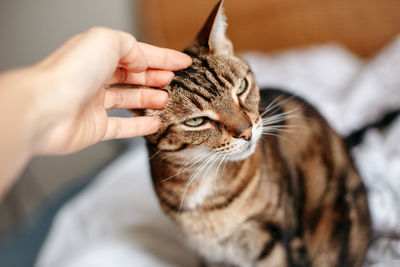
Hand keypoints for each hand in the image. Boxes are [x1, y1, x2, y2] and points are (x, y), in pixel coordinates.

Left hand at [31, 27, 191, 154]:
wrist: (47, 109)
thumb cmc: (71, 72)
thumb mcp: (107, 41)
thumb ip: (130, 47)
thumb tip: (142, 63)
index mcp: (96, 54)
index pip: (136, 52)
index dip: (162, 56)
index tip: (183, 62)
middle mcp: (94, 78)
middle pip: (132, 76)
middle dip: (156, 77)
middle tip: (175, 81)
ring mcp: (94, 104)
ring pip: (128, 100)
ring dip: (150, 98)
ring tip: (168, 100)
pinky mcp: (95, 128)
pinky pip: (122, 127)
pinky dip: (140, 126)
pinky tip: (155, 123)